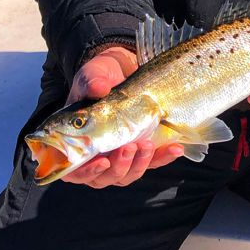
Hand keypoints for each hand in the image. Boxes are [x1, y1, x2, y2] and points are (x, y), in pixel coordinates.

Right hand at [59, 46, 183, 187]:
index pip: (74, 172)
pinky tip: (175, 148)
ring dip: (139, 164)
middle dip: (119, 166)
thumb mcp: (93, 75)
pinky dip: (163, 157)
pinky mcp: (141, 150)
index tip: (103, 161)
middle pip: (104, 178)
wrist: (123, 70)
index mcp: (75, 145)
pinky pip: (153, 162)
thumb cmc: (100, 77)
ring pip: (128, 175)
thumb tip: (99, 88)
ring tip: (147, 144)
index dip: (87, 172)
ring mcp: (120, 155)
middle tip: (129, 147)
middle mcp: (96, 155)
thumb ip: (91, 82)